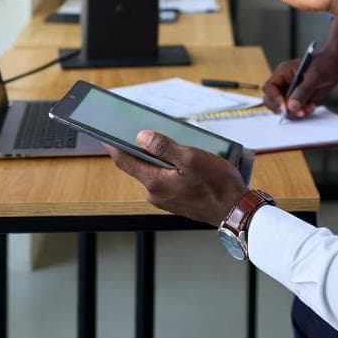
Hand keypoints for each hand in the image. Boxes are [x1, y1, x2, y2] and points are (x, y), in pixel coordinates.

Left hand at [103, 132, 247, 225]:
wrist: (236, 211)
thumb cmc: (217, 185)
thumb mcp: (191, 158)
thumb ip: (164, 147)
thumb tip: (141, 137)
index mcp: (155, 183)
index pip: (125, 160)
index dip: (112, 144)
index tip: (102, 131)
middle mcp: (155, 193)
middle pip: (139, 164)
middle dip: (138, 146)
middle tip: (140, 126)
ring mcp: (165, 199)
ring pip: (154, 171)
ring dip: (157, 156)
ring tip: (169, 139)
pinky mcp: (176, 200)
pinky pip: (164, 178)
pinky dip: (167, 165)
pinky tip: (181, 156)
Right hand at [262, 23, 337, 116]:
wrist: (335, 63)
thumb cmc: (325, 63)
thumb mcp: (314, 76)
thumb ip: (302, 91)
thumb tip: (291, 106)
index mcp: (283, 72)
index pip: (269, 87)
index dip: (274, 98)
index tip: (286, 107)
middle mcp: (284, 82)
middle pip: (272, 100)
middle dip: (284, 109)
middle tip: (299, 111)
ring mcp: (291, 91)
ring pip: (284, 108)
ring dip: (295, 112)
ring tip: (309, 108)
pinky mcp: (299, 98)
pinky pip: (295, 110)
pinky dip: (302, 112)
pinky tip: (312, 106)